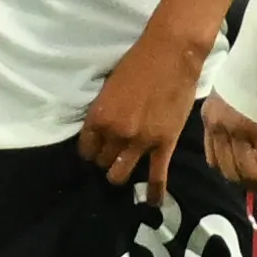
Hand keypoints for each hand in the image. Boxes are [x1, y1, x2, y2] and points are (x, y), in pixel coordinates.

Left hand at [76, 23, 207, 184]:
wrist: (170, 54)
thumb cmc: (137, 63)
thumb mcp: (109, 88)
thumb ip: (105, 111)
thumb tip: (102, 127)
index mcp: (98, 118)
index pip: (86, 149)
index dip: (90, 151)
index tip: (95, 150)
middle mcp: (116, 133)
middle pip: (103, 161)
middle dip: (105, 159)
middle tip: (112, 154)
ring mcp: (140, 141)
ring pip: (121, 173)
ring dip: (119, 173)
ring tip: (123, 171)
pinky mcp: (164, 143)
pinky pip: (157, 175)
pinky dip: (154, 192)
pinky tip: (152, 202)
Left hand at [200, 92, 256, 191]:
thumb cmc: (249, 68)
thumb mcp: (228, 93)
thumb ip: (231, 114)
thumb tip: (244, 133)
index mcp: (209, 119)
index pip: (214, 161)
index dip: (232, 174)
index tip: (250, 177)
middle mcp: (220, 129)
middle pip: (232, 173)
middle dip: (254, 184)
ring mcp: (239, 132)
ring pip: (253, 174)